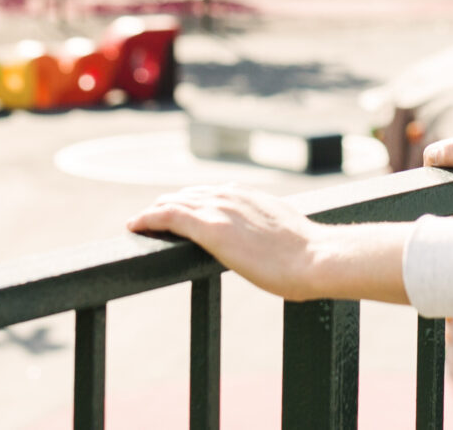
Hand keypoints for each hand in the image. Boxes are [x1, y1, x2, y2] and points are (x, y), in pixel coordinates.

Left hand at [128, 187, 409, 302]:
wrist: (318, 259)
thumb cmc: (313, 258)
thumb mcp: (292, 238)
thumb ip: (280, 236)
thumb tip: (290, 251)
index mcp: (253, 198)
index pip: (216, 193)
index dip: (195, 200)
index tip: (183, 208)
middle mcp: (234, 197)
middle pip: (191, 194)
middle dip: (171, 203)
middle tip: (153, 216)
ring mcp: (221, 210)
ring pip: (176, 202)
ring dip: (156, 210)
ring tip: (140, 220)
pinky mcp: (209, 228)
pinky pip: (168, 217)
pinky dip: (149, 218)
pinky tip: (134, 225)